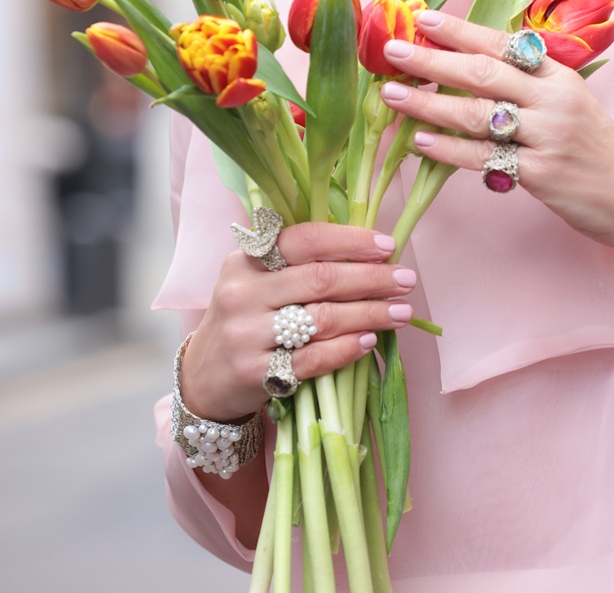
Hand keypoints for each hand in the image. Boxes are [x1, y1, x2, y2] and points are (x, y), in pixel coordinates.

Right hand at [180, 223, 416, 421]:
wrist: (203, 378)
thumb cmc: (245, 319)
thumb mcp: (257, 281)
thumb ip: (299, 264)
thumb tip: (370, 252)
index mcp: (246, 260)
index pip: (305, 239)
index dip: (350, 240)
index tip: (388, 245)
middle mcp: (243, 293)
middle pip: (320, 279)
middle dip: (371, 278)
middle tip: (406, 280)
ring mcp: (246, 334)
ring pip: (322, 319)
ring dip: (370, 313)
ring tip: (402, 312)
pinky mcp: (255, 373)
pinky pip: (313, 358)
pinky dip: (347, 348)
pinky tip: (371, 340)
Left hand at [380, 11, 613, 271]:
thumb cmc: (595, 149)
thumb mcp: (569, 103)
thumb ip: (528, 82)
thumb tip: (469, 60)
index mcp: (559, 74)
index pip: (502, 43)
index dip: (460, 29)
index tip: (422, 16)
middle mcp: (554, 99)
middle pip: (483, 72)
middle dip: (432, 59)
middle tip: (392, 49)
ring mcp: (548, 136)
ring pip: (478, 114)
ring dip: (428, 103)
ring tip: (390, 93)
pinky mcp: (542, 175)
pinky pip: (486, 158)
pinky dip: (450, 149)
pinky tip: (420, 141)